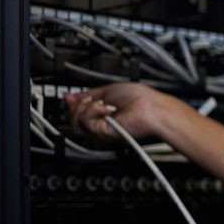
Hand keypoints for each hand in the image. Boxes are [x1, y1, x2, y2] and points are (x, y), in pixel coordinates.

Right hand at [64, 82, 191, 140]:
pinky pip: (84, 121)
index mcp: (102, 112)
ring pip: (75, 121)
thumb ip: (89, 95)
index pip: (78, 111)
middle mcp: (100, 122)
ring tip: (103, 103)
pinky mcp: (102, 133)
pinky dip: (93, 110)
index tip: (70, 96)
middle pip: (73, 118)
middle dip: (77, 105)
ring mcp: (101, 129)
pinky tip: (107, 107)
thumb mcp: (109, 91)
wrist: (153, 110)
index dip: (72, 103)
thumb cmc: (142, 99)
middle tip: (91, 98)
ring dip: (85, 107)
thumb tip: (72, 95)